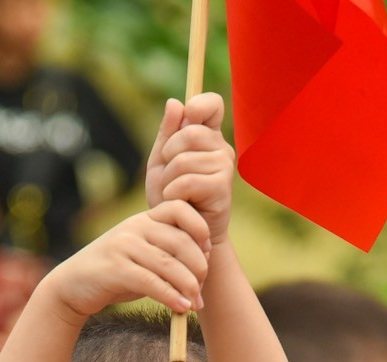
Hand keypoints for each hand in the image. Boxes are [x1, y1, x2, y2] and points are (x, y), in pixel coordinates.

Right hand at [43, 201, 210, 325]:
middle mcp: (134, 227)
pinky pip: (152, 283)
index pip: (180, 208)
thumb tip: (204, 264)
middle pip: (181, 240)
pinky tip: (182, 308)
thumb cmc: (115, 273)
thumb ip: (167, 253)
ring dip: (189, 287)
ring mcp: (123, 246)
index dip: (200, 229)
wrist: (72, 286)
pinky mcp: (115, 269)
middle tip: (202, 289)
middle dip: (199, 267)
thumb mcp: (142, 256)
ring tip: (196, 305)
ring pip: (169, 264)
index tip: (207, 252)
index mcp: (143, 219)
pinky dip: (171, 297)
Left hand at [146, 94, 233, 247]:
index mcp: (208, 136)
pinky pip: (187, 181)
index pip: (212, 104)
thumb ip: (167, 133)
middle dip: (168, 154)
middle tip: (169, 175)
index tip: (187, 118)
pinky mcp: (222, 187)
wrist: (180, 233)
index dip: (199, 105)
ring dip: (168, 180)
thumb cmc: (171, 197)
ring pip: (184, 159)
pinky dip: (173, 193)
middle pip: (190, 132)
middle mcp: (221, 147)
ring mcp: (224, 167)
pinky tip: (178, 203)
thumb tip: (174, 103)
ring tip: (173, 193)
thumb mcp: (161, 161)